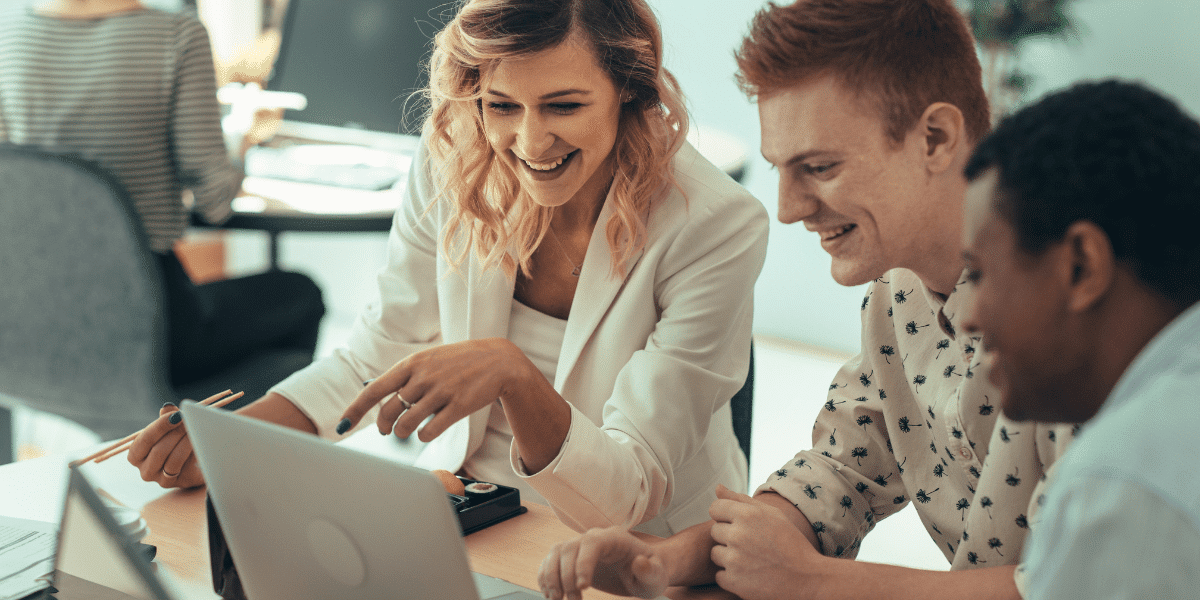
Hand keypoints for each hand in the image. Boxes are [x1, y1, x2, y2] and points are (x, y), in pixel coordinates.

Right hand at [126, 403, 204, 488]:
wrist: (196, 460)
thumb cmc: (176, 441)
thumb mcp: (169, 428)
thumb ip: (166, 417)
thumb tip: (167, 406)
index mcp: (136, 456)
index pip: (144, 441)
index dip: (160, 426)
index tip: (176, 415)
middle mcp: (146, 471)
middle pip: (159, 451)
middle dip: (176, 433)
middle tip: (190, 421)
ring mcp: (163, 480)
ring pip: (173, 460)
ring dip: (187, 442)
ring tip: (196, 430)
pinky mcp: (181, 483)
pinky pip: (188, 468)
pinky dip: (194, 453)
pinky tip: (201, 443)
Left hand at [338, 338, 534, 441]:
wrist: (499, 361)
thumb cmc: (459, 362)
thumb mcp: (429, 360)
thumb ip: (406, 376)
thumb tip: (377, 396)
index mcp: (412, 364)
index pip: (374, 390)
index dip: (355, 409)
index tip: (343, 424)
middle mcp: (423, 377)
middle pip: (388, 411)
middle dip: (382, 425)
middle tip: (386, 430)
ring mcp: (441, 392)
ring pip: (406, 424)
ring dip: (402, 432)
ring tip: (407, 431)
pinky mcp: (458, 406)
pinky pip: (430, 431)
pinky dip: (423, 436)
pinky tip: (427, 431)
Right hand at [538, 526, 668, 599]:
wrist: (643, 573)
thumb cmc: (651, 573)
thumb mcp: (657, 577)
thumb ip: (651, 571)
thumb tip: (639, 562)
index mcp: (614, 538)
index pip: (592, 543)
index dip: (583, 563)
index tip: (583, 588)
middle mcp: (594, 538)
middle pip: (569, 548)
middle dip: (566, 577)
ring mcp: (581, 547)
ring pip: (555, 553)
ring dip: (551, 577)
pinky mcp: (572, 559)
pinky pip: (550, 561)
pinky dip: (545, 577)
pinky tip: (550, 595)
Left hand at [708, 485, 822, 599]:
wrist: (807, 579)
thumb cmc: (789, 542)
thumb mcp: (771, 514)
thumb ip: (740, 499)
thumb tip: (717, 487)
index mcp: (747, 515)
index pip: (715, 508)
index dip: (726, 516)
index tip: (739, 525)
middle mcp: (738, 535)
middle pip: (715, 531)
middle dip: (729, 537)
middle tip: (752, 545)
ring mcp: (734, 560)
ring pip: (715, 554)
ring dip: (729, 558)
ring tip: (752, 560)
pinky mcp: (733, 581)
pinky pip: (719, 576)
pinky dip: (732, 577)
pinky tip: (750, 575)